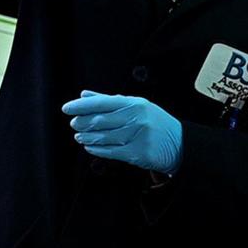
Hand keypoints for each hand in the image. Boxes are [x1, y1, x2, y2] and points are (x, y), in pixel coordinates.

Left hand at [62, 91, 183, 174]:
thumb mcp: (136, 105)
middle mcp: (136, 118)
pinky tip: (89, 147)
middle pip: (100, 120)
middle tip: (74, 124)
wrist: (180, 144)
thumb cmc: (154, 122)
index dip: (81, 106)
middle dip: (83, 122)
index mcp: (133, 103)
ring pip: (104, 137)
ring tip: (79, 136)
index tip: (67, 109)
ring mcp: (137, 136)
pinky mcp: (139, 153)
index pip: (101, 102)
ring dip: (87, 137)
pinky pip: (112, 151)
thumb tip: (84, 95)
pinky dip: (97, 150)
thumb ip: (108, 100)